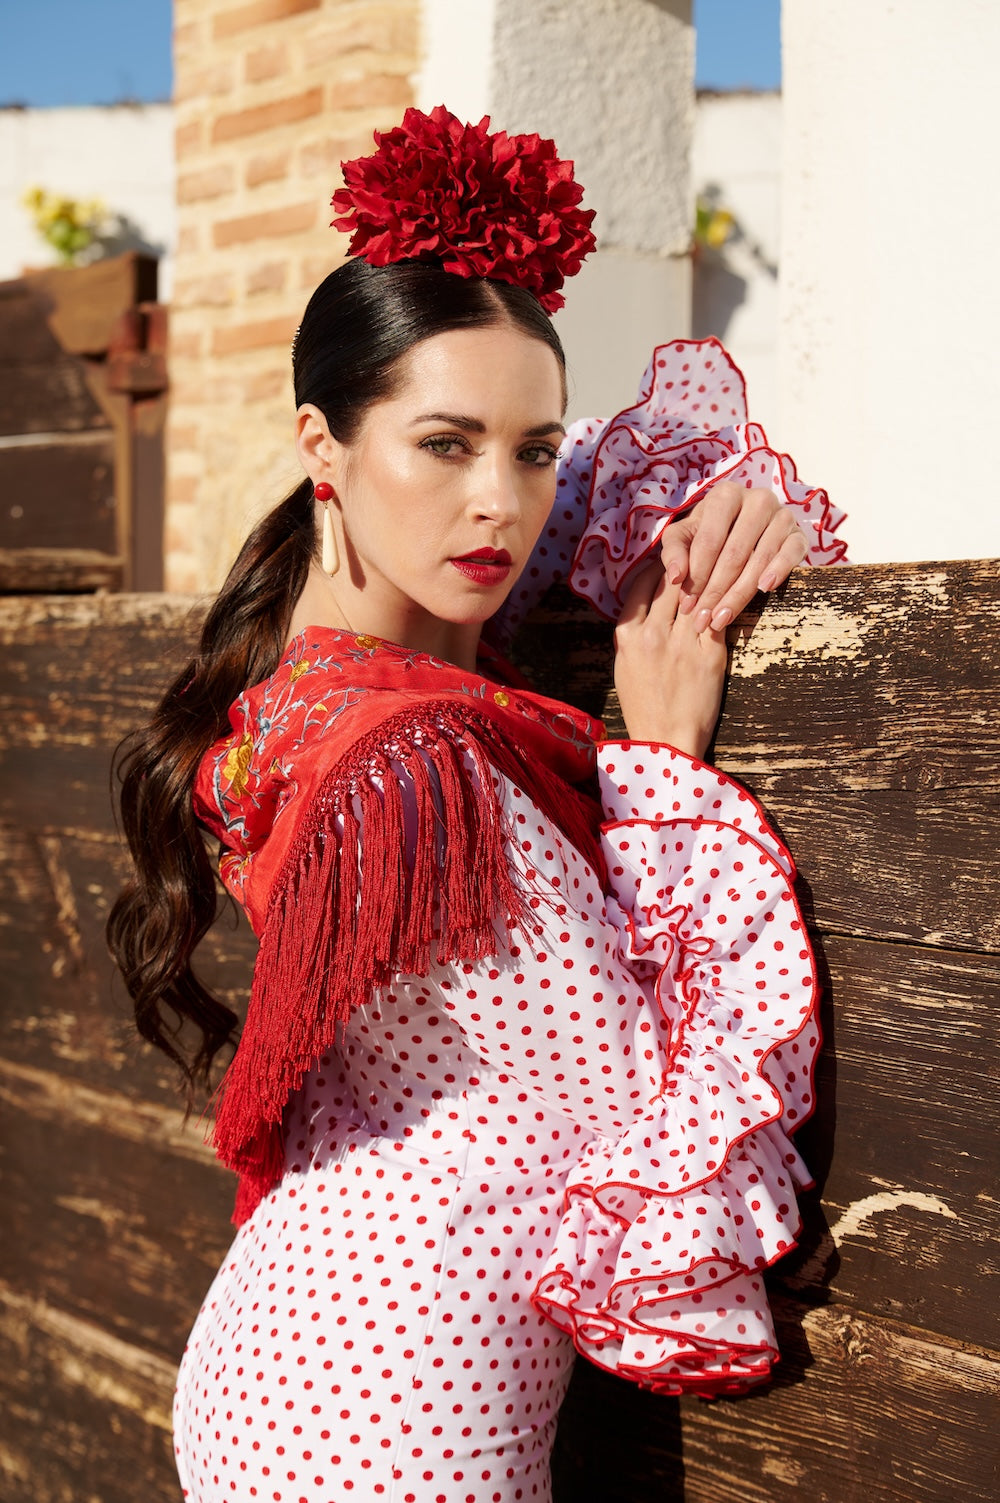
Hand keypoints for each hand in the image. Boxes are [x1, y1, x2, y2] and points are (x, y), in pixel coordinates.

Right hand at [613, 562, 727, 758]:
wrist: (666, 741)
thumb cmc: (643, 706)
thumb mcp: (624, 666)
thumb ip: (631, 634)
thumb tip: (643, 605)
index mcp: (627, 637)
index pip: (640, 586)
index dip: (654, 568)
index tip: (665, 562)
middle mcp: (653, 635)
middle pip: (670, 583)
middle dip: (683, 565)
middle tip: (696, 554)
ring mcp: (683, 644)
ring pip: (696, 594)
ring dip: (706, 577)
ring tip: (714, 565)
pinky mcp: (711, 654)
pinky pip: (718, 615)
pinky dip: (722, 602)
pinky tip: (727, 592)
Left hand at [658, 481, 808, 631]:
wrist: (746, 528)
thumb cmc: (709, 532)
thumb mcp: (684, 536)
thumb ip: (674, 552)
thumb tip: (676, 577)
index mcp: (725, 495)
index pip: (709, 540)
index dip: (696, 576)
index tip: (687, 605)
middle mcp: (757, 499)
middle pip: (734, 553)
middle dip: (716, 591)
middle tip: (703, 619)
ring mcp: (782, 515)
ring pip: (760, 558)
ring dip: (739, 594)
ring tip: (721, 618)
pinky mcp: (799, 533)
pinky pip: (791, 554)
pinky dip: (778, 571)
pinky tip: (764, 589)